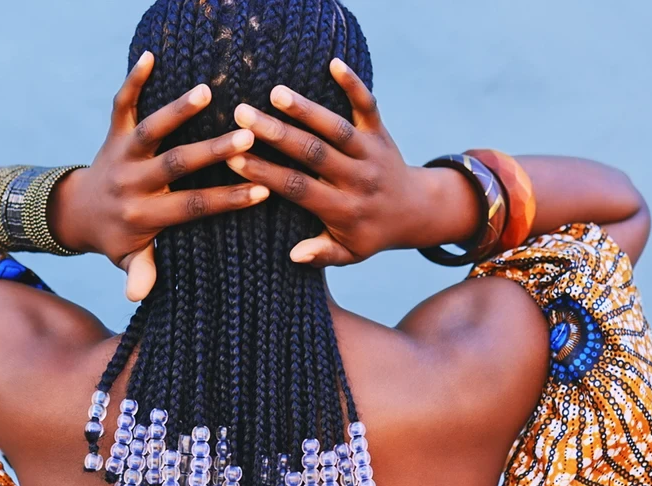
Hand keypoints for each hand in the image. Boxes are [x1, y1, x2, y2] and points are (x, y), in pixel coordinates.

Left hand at [67, 52, 268, 300]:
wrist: (77, 212)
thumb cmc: (116, 239)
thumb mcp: (128, 260)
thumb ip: (140, 272)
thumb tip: (137, 295)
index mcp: (144, 215)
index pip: (190, 207)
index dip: (226, 200)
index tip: (261, 191)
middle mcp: (133, 182)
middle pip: (174, 165)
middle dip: (210, 152)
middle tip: (246, 138)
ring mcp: (121, 155)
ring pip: (148, 130)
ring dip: (175, 110)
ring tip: (206, 91)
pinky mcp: (113, 134)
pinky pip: (120, 104)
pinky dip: (132, 80)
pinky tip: (149, 55)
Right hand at [226, 58, 447, 266]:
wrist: (416, 211)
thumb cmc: (370, 233)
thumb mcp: (349, 254)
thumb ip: (323, 254)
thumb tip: (295, 256)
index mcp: (344, 209)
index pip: (300, 189)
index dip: (267, 174)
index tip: (235, 159)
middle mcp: (358, 178)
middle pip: (315, 153)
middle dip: (277, 134)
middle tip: (243, 115)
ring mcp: (371, 153)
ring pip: (337, 128)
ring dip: (307, 109)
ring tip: (275, 92)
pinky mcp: (380, 132)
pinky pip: (369, 106)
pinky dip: (354, 84)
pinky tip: (334, 63)